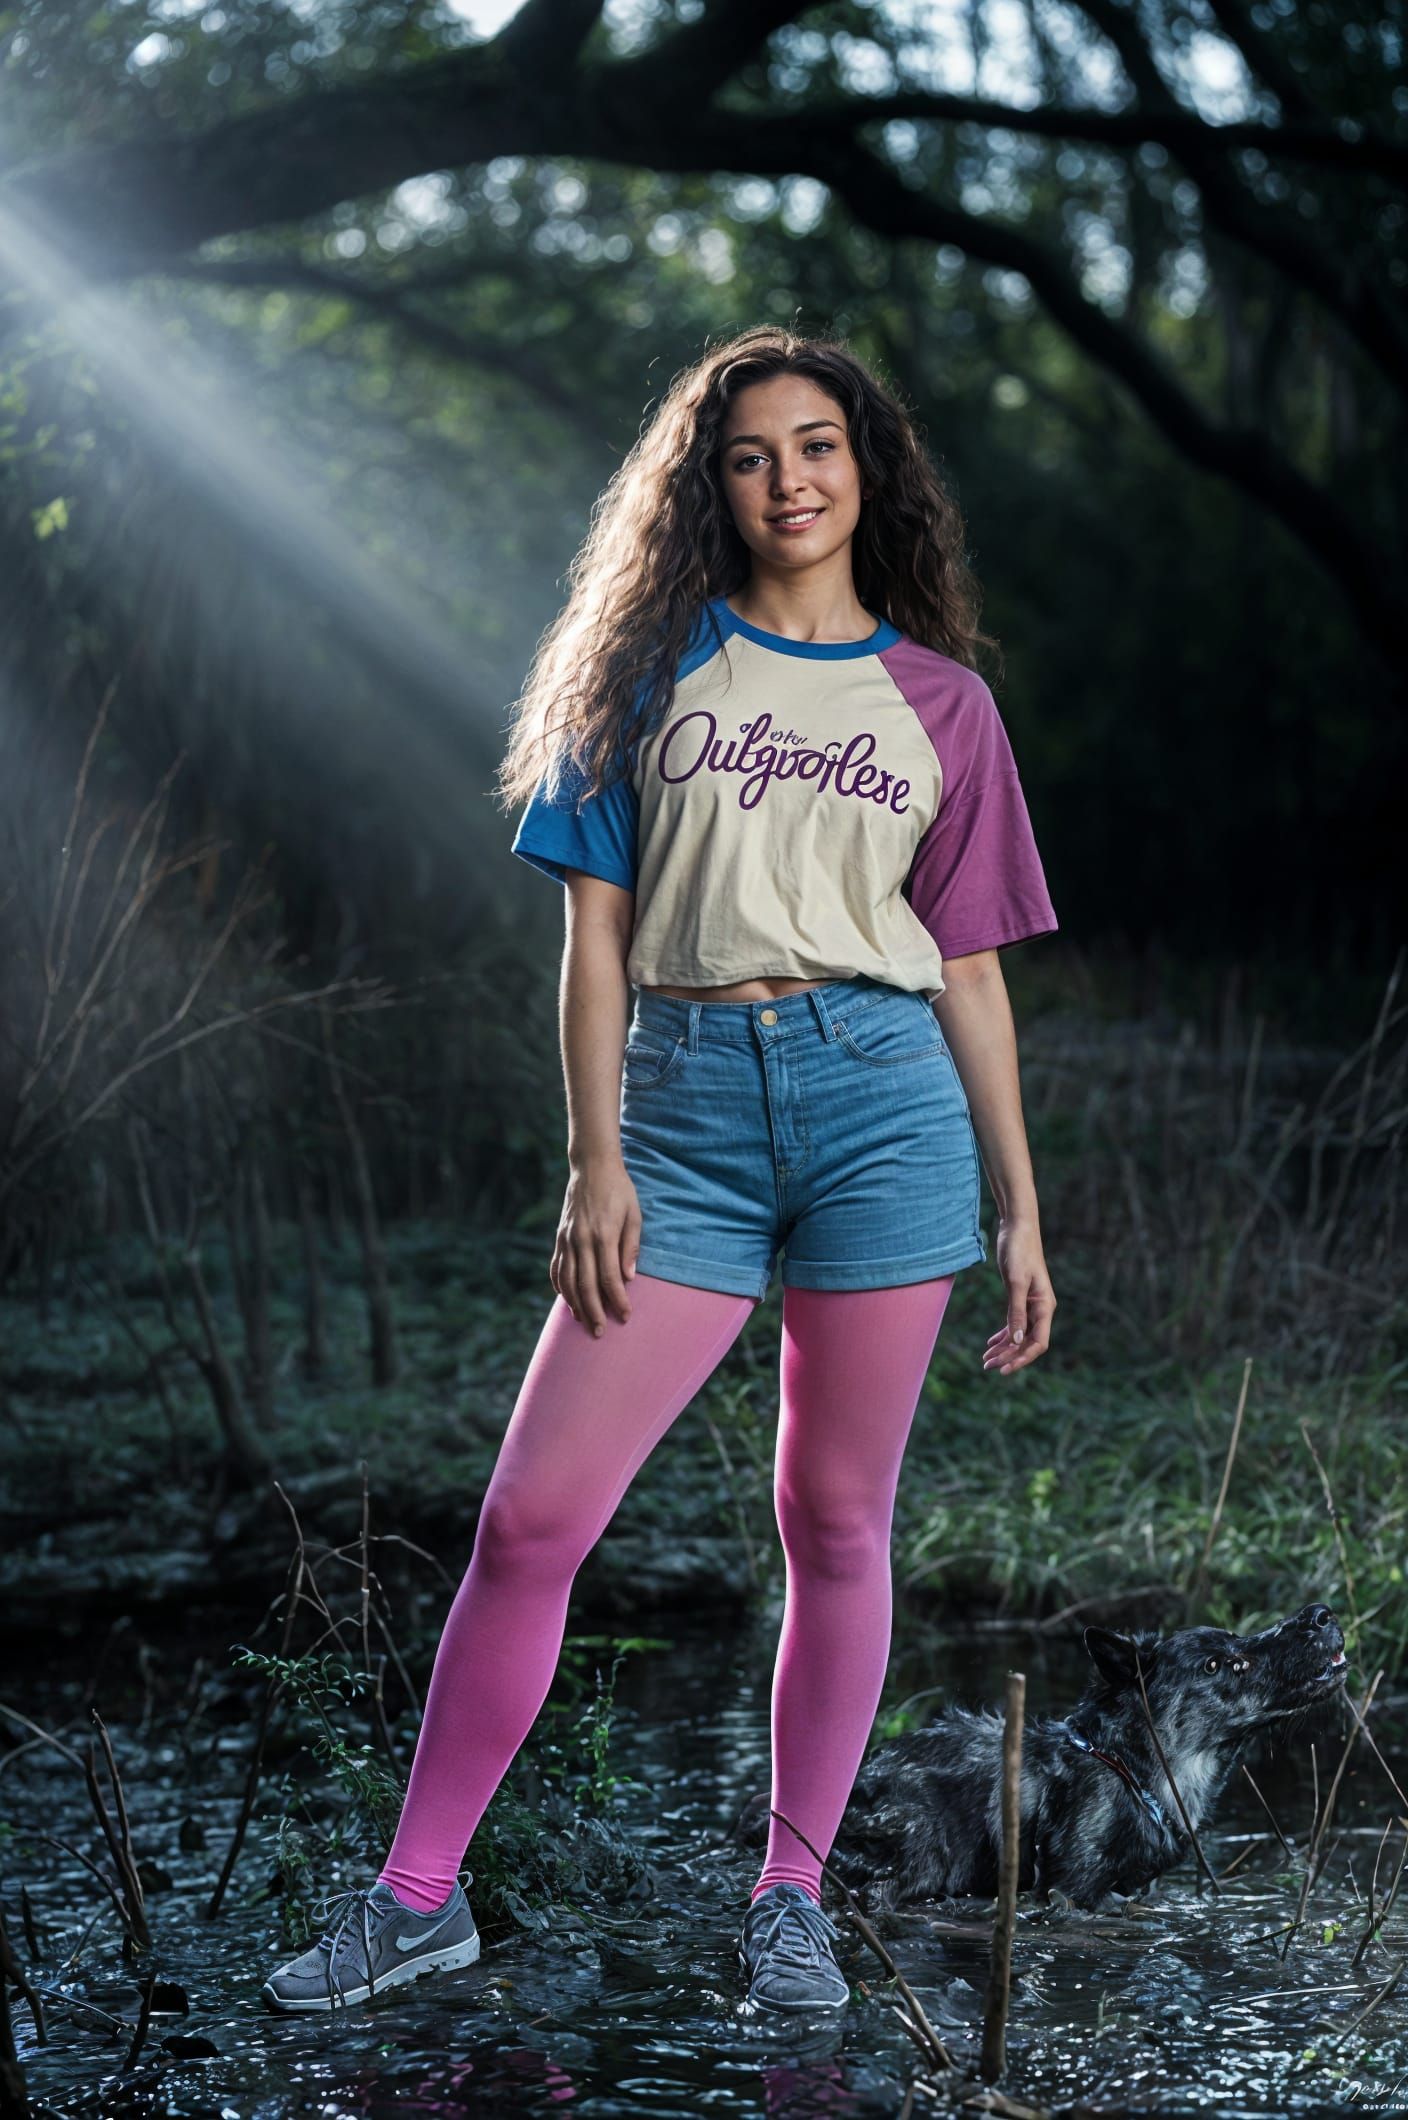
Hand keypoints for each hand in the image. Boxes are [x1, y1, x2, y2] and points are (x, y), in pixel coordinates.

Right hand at [552, 1155, 642, 1334]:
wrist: (591, 1167)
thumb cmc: (619, 1190)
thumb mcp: (634, 1214)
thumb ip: (630, 1246)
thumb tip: (629, 1278)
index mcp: (603, 1235)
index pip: (609, 1277)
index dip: (617, 1300)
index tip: (625, 1316)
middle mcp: (581, 1240)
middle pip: (585, 1285)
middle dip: (593, 1311)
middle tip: (600, 1332)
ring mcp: (567, 1239)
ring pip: (567, 1281)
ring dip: (574, 1304)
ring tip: (583, 1321)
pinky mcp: (560, 1237)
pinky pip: (556, 1268)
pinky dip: (560, 1286)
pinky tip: (566, 1299)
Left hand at [983, 1217, 1055, 1374]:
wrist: (1017, 1228)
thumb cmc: (1019, 1251)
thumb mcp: (1016, 1282)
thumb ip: (1017, 1311)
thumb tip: (1017, 1339)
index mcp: (1045, 1307)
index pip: (1038, 1343)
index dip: (1022, 1358)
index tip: (1004, 1369)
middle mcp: (1040, 1309)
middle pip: (1027, 1342)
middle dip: (1009, 1356)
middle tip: (987, 1366)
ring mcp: (1030, 1304)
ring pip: (1019, 1334)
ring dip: (1004, 1348)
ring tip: (986, 1360)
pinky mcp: (1019, 1298)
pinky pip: (1014, 1323)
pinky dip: (1003, 1334)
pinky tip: (990, 1343)